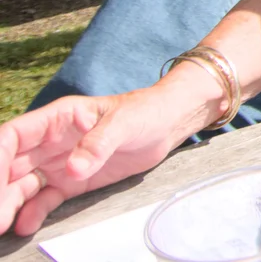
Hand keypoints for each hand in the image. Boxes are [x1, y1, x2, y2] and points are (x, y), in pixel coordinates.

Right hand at [0, 88, 198, 235]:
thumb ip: (99, 143)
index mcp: (56, 119)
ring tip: (1, 226)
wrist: (167, 123)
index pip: (12, 138)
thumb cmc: (145, 111)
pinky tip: (25, 226)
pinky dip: (32, 213)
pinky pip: (44, 200)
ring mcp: (58, 164)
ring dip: (8, 205)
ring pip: (21, 186)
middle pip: (9, 167)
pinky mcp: (72, 182)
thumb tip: (72, 168)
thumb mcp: (125, 122)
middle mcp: (48, 143)